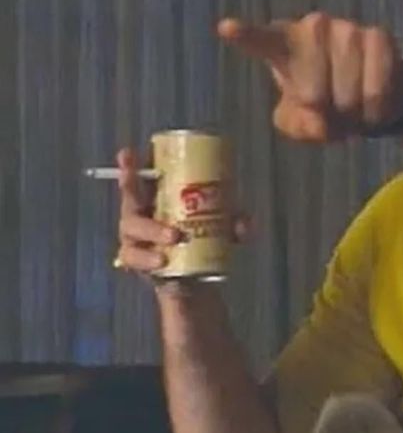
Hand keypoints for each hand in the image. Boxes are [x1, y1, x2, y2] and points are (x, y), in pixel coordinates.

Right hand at [114, 148, 248, 279]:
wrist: (196, 279)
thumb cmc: (203, 242)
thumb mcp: (223, 229)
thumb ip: (235, 223)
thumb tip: (244, 223)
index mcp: (158, 199)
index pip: (143, 177)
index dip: (131, 165)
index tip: (128, 153)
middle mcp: (141, 215)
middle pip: (131, 199)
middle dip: (132, 187)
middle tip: (158, 209)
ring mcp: (135, 238)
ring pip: (133, 227)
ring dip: (153, 230)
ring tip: (173, 239)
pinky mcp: (136, 261)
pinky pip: (134, 258)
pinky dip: (147, 258)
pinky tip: (161, 261)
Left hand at [217, 14, 402, 141]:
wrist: (370, 92)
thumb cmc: (323, 103)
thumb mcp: (299, 120)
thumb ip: (296, 125)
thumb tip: (318, 123)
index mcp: (283, 43)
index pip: (261, 41)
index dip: (245, 35)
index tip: (225, 28)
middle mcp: (314, 27)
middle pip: (314, 94)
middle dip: (325, 114)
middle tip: (331, 112)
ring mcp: (347, 29)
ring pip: (348, 95)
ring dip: (352, 115)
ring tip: (352, 108)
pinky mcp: (379, 37)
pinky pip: (377, 89)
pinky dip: (376, 111)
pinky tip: (373, 106)